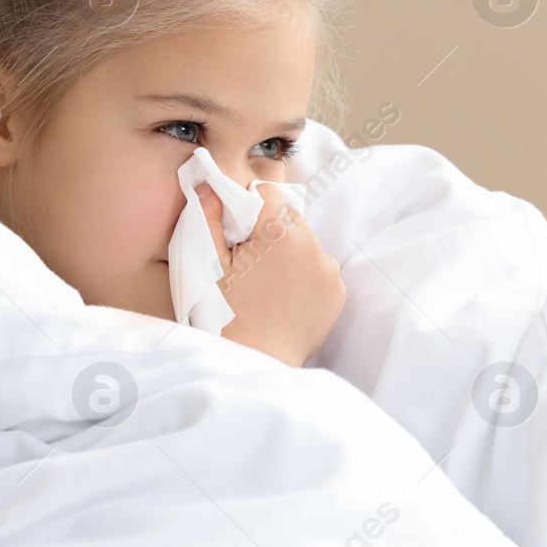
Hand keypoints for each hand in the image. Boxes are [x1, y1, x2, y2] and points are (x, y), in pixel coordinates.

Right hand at [198, 182, 345, 366]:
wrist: (255, 361)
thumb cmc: (226, 314)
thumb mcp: (210, 264)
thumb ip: (210, 218)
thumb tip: (209, 185)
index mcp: (279, 233)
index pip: (268, 193)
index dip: (251, 208)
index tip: (241, 234)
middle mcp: (312, 245)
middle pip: (289, 218)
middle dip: (271, 232)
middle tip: (251, 264)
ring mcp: (329, 269)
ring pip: (306, 243)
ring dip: (290, 253)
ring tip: (268, 284)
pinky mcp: (338, 290)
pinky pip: (320, 268)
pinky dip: (305, 276)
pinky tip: (285, 297)